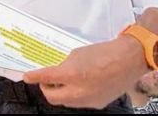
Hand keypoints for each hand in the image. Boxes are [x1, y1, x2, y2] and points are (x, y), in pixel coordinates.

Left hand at [23, 37, 147, 109]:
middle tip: (46, 80)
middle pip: (52, 97)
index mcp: (71, 74)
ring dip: (60, 92)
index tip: (27, 76)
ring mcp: (88, 100)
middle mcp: (78, 91)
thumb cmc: (105, 52)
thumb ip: (64, 64)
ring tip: (63, 81)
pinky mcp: (97, 104)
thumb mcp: (78, 53)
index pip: (45, 78)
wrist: (129, 59)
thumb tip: (57, 70)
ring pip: (66, 102)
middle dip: (46, 88)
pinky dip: (74, 94)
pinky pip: (79, 102)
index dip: (34, 77)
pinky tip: (79, 85)